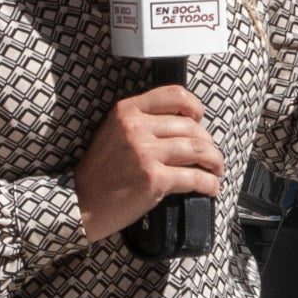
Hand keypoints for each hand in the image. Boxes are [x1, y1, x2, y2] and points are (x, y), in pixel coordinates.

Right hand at [74, 85, 223, 240]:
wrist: (81, 202)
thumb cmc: (99, 171)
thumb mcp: (113, 132)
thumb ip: (141, 122)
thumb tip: (182, 125)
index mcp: (127, 111)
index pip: (174, 95)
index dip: (194, 107)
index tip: (200, 119)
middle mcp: (137, 127)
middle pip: (191, 126)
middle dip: (208, 142)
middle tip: (211, 155)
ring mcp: (146, 153)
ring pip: (198, 149)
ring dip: (214, 161)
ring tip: (216, 169)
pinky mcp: (154, 179)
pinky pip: (194, 177)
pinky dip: (209, 183)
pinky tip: (211, 187)